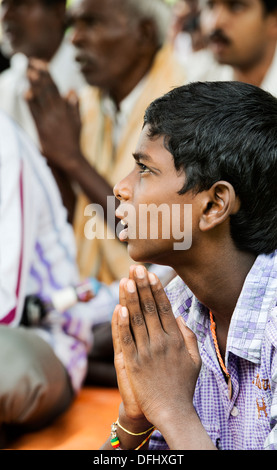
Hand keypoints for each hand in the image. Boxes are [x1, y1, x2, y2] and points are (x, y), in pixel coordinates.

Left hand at [25, 58, 81, 169]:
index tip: (42, 63)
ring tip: (28, 71)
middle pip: (47, 90)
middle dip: (39, 74)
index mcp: (65, 109)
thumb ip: (74, 106)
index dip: (48, 74)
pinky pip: (35, 112)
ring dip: (34, 84)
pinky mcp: (41, 128)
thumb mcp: (78, 121)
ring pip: (41, 99)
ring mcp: (48, 120)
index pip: (55, 88)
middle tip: (31, 61)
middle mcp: (56, 112)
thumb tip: (72, 90)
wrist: (70, 158)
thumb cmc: (74, 141)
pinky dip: (30, 102)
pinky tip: (26, 92)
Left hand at [116, 265, 200, 427]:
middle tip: (136, 268)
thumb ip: (189, 336)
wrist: (172, 411)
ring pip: (137, 319)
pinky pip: (127, 339)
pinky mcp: (133, 363)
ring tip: (126, 280)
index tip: (151, 274)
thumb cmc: (183, 385)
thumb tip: (178, 316)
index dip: (156, 290)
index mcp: (176, 339)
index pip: (164, 308)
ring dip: (131, 298)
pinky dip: (122, 323)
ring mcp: (146, 352)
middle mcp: (161, 342)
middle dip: (142, 286)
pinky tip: (119, 307)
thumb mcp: (195, 359)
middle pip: (150, 308)